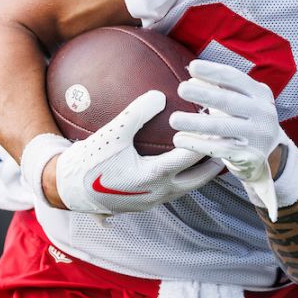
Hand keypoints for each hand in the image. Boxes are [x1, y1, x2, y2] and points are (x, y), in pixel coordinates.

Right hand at [44, 90, 219, 214]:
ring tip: (216, 154)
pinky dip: (184, 176)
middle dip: (216, 161)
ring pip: (188, 187)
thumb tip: (160, 94)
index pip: (192, 156)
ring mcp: (152, 200)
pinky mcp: (144, 202)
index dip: (208, 138)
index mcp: (154, 176)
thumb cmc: (87, 161)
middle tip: (231, 143)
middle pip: (199, 178)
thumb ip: (136, 114)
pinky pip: (173, 189)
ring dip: (202, 172)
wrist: (65, 190)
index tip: (220, 123)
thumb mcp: (111, 134)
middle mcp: (158, 192)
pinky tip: (183, 163)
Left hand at [171, 60, 297, 220]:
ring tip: (173, 119)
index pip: (235, 78)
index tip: (192, 67)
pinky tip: (179, 139)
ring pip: (222, 127)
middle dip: (204, 94)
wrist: (271, 154)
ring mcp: (258, 135)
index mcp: (260, 94)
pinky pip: (219, 148)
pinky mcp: (249, 156)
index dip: (213, 72)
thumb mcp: (239, 101)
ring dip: (195, 123)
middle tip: (181, 88)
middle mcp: (263, 113)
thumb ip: (219, 89)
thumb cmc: (247, 120)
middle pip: (229, 101)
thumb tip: (192, 77)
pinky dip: (197, 144)